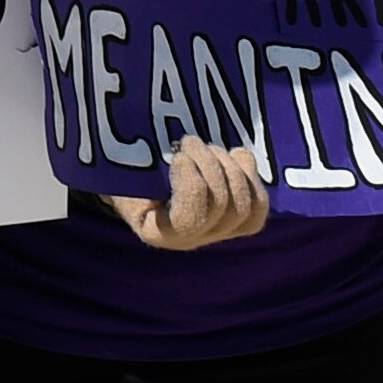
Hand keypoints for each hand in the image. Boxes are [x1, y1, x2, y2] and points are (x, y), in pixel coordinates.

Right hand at [110, 135, 271, 249]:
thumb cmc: (128, 173)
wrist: (138, 186)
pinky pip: (258, 206)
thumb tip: (148, 143)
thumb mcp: (123, 171)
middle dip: (210, 165)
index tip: (179, 156)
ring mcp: (217, 233)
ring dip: (230, 167)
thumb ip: (136, 164)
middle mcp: (191, 240)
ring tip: (209, 148)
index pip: (190, 221)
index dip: (192, 185)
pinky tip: (237, 155)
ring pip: (244, 206)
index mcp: (159, 231)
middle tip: (189, 141)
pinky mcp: (236, 220)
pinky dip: (251, 176)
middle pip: (222, 207)